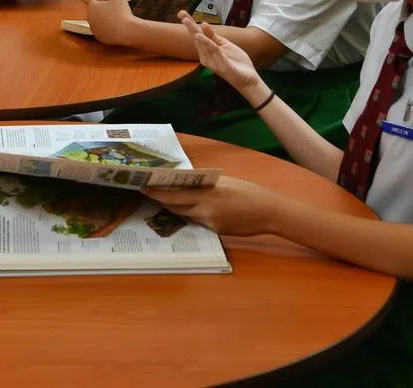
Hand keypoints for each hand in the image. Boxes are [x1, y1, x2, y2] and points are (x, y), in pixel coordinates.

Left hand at [86, 0, 135, 45]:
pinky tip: (115, 26)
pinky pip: (101, 30)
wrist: (128, 31)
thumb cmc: (122, 11)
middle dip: (104, 8)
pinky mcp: (99, 37)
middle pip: (96, 9)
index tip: (114, 1)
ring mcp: (93, 29)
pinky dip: (106, 28)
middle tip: (116, 9)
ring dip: (104, 18)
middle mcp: (89, 18)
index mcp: (92, 7)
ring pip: (98, 20)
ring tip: (116, 17)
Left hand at [142, 177, 281, 235]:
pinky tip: (192, 211)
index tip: (143, 187)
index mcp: (207, 191)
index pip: (175, 192)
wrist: (269, 212)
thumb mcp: (225, 182)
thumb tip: (188, 184)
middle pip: (175, 206)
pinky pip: (198, 223)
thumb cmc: (248, 192)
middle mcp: (205, 207)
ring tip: (166, 200)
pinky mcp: (215, 230)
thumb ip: (205, 185)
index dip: (157, 192)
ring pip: (185, 215)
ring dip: (176, 208)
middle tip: (148, 193)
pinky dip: (193, 216)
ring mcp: (210, 221)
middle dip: (161, 200)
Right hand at [179, 13, 264, 95]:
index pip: (197, 36)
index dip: (190, 24)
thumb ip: (213, 36)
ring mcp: (212, 62)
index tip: (181, 13)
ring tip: (187, 20)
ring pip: (203, 44)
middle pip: (197, 38)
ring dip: (195, 31)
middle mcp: (206, 56)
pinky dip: (206, 43)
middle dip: (189, 26)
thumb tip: (203, 24)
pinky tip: (200, 35)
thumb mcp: (225, 45)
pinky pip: (213, 52)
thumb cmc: (236, 62)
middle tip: (181, 13)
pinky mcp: (221, 66)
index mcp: (207, 51)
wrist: (248, 78)